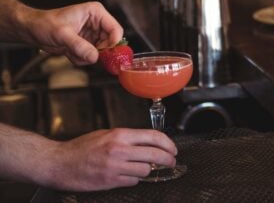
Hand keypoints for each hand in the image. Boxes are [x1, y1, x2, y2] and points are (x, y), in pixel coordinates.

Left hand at [26, 2, 122, 65]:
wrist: (32, 30)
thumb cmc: (45, 23)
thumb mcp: (62, 34)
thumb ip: (79, 45)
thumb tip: (94, 56)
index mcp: (95, 13)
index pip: (115, 29)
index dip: (114, 43)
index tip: (107, 54)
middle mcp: (96, 23)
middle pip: (110, 42)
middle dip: (97, 52)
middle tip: (85, 55)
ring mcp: (92, 35)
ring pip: (100, 52)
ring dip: (86, 56)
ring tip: (71, 51)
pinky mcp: (86, 44)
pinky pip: (91, 57)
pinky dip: (81, 58)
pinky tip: (69, 52)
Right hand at [46, 128, 176, 190]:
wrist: (58, 163)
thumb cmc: (80, 148)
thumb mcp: (106, 135)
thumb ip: (127, 138)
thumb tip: (147, 143)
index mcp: (120, 135)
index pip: (154, 136)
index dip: (168, 143)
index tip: (173, 149)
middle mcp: (119, 149)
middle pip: (155, 154)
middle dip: (168, 159)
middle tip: (171, 162)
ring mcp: (115, 166)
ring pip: (146, 170)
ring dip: (148, 171)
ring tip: (144, 169)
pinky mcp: (109, 181)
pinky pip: (132, 181)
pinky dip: (134, 179)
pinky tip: (129, 176)